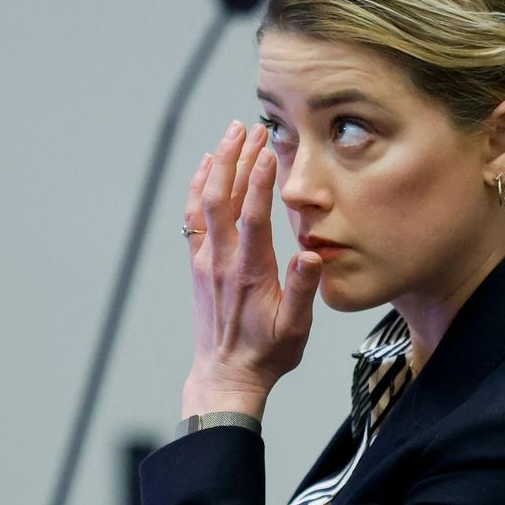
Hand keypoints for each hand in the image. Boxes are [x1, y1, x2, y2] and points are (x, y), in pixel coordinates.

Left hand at [182, 120, 321, 418]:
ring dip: (217, 166)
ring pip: (206, 202)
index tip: (269, 150)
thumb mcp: (294, 329)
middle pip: (223, 197)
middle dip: (235, 158)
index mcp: (249, 272)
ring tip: (231, 136)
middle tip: (249, 128)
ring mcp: (205, 261)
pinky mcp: (198, 265)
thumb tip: (311, 254)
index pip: (253, 215)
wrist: (225, 376)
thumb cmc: (266, 354)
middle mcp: (222, 260)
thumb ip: (302, 290)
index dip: (261, 180)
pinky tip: (206, 170)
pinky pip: (194, 218)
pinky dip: (198, 189)